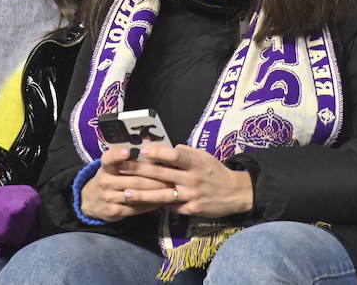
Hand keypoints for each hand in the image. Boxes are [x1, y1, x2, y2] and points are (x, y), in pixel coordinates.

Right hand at [78, 145, 169, 221]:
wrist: (90, 201)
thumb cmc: (109, 178)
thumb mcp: (111, 167)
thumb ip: (126, 160)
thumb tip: (152, 151)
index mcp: (105, 167)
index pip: (109, 158)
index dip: (117, 155)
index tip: (128, 152)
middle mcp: (105, 181)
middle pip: (133, 178)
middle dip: (154, 177)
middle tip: (170, 175)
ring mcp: (109, 197)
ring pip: (136, 194)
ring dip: (154, 191)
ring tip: (169, 188)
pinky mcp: (114, 211)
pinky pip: (135, 208)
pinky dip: (149, 204)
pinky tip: (160, 201)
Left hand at [117, 144, 253, 218]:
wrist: (235, 193)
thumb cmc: (216, 172)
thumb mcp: (205, 157)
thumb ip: (187, 153)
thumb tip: (170, 147)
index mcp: (196, 162)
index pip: (175, 156)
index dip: (158, 152)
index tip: (142, 150)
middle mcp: (192, 178)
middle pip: (163, 174)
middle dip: (140, 171)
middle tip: (122, 168)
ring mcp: (190, 195)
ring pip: (162, 195)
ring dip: (142, 194)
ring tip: (126, 192)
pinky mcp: (190, 210)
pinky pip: (170, 207)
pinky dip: (156, 205)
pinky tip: (141, 205)